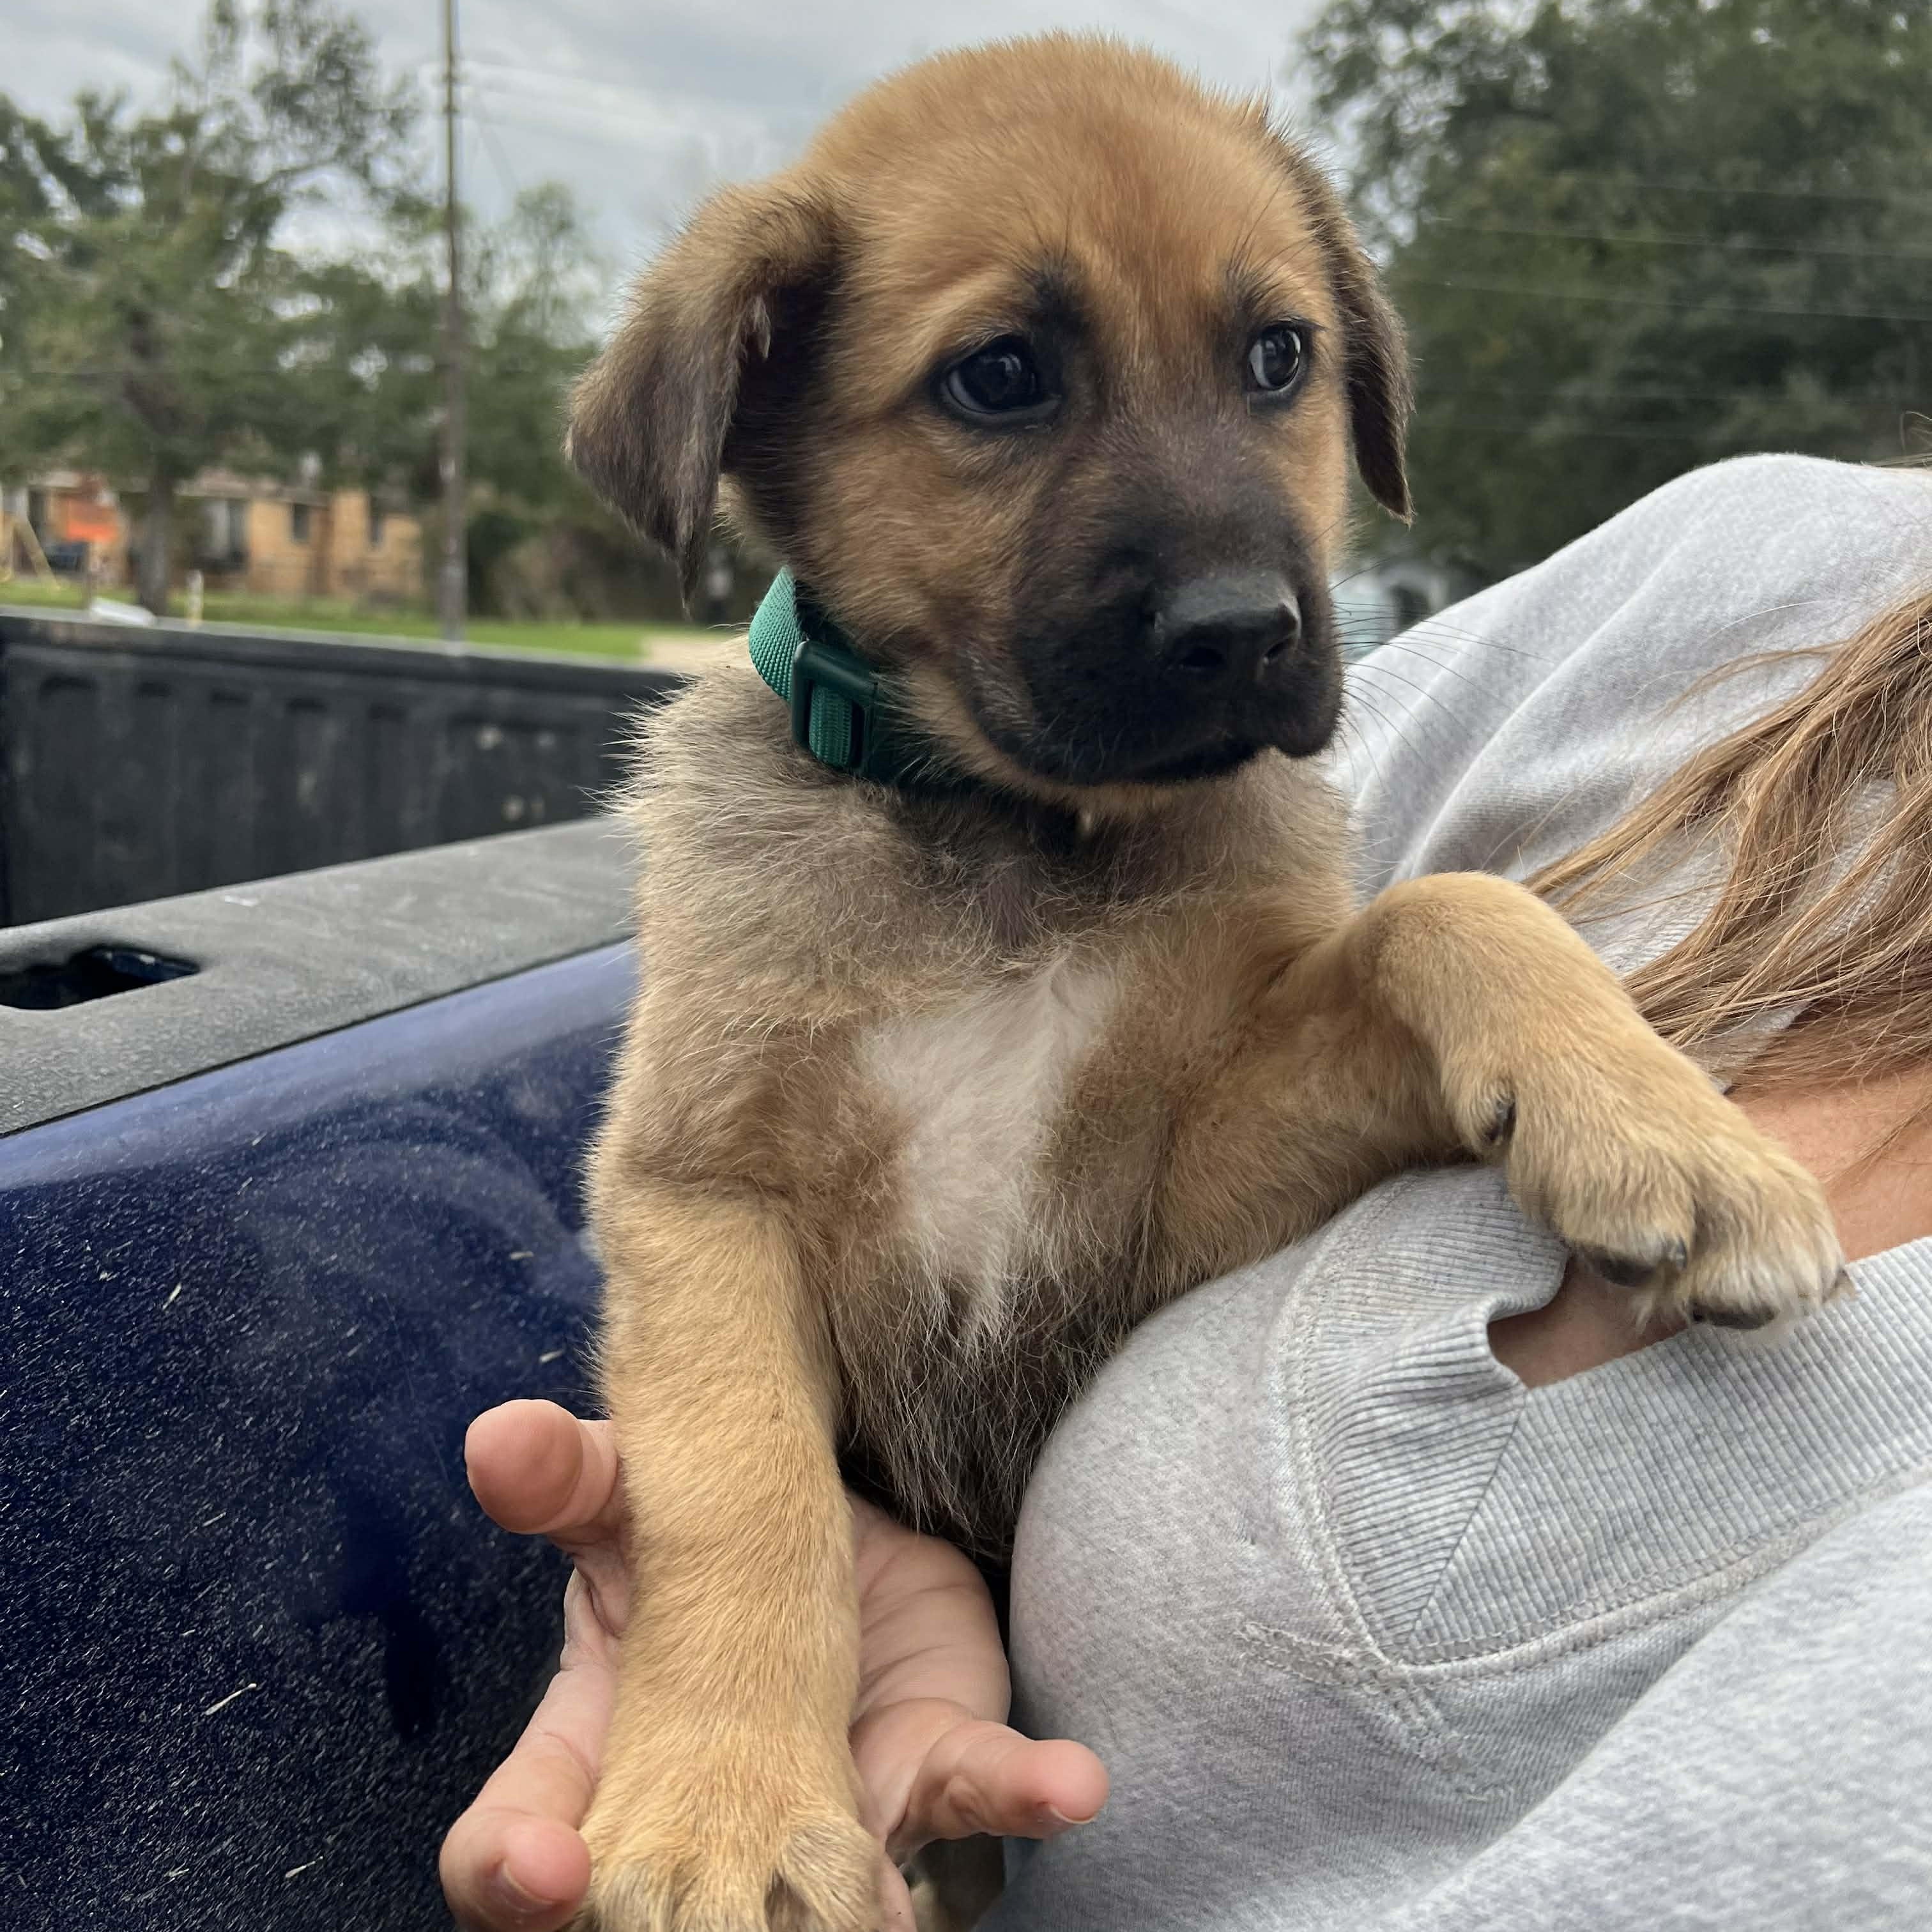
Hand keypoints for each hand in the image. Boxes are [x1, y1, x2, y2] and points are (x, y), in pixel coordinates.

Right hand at [439, 1399, 1107, 1930]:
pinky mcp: (928, 1773)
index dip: (517, 1879)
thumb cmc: (696, 1544)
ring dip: (855, 1917)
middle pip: (660, 1920)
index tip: (546, 1869)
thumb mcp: (626, 1496)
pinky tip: (1069, 1780)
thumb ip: (568, 1475)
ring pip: (826, 1908)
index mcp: (597, 1761)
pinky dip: (1024, 1792)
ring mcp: (824, 1815)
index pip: (519, 1857)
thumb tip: (497, 1435)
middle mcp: (707, 1828)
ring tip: (888, 1912)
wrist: (829, 1537)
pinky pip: (974, 1796)